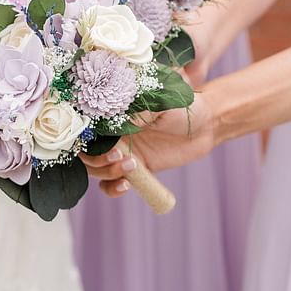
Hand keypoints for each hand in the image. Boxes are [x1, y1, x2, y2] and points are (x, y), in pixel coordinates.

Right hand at [81, 92, 216, 197]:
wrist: (204, 124)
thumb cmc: (181, 104)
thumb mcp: (160, 101)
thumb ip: (136, 110)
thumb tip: (113, 121)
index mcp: (113, 113)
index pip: (85, 127)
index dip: (87, 137)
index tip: (103, 140)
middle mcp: (112, 133)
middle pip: (86, 152)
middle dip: (97, 158)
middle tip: (119, 155)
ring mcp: (120, 152)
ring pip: (96, 169)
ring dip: (107, 172)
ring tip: (132, 166)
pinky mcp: (133, 170)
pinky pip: (110, 184)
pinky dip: (112, 189)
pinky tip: (126, 185)